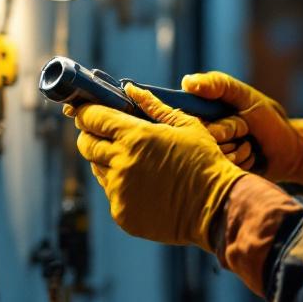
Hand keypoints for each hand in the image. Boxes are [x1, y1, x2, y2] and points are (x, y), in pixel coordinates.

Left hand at [72, 83, 246, 250]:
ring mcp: (120, 190)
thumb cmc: (205, 163)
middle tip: (104, 135)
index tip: (88, 112)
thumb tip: (131, 88)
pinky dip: (122, 187)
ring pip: (98, 169)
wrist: (216, 208)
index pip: (93, 118)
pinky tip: (145, 186)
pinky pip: (112, 193)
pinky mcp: (122, 213)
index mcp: (136, 136)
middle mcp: (122, 162)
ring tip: (134, 162)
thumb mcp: (186, 126)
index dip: (87, 113)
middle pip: (86, 144)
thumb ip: (154, 106)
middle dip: (90, 136)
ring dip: (107, 162)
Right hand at [181, 72, 302, 185]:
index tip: (234, 120)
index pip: (186, 118)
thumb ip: (219, 85)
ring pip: (213, 156)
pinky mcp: (220, 174)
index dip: (212, 120)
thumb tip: (187, 82)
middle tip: (246, 130)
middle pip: (201, 139)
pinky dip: (243, 163)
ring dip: (239, 151)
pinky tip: (251, 158)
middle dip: (229, 133)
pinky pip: (223, 171)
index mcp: (201, 114)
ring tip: (250, 145)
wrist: (289, 151)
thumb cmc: (268, 120)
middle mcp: (201, 135)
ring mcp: (210, 156)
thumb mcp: (246, 97)